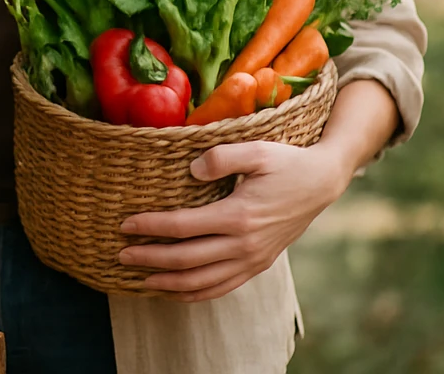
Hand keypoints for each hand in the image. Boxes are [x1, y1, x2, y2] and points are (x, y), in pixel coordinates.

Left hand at [116, 140, 352, 300]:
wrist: (321, 183)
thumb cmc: (285, 162)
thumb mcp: (256, 150)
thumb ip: (221, 157)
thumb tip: (190, 169)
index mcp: (238, 215)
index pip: (182, 227)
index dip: (151, 227)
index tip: (125, 225)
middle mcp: (244, 244)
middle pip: (186, 259)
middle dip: (150, 259)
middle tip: (121, 255)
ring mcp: (252, 259)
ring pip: (202, 282)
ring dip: (168, 283)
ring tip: (140, 279)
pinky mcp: (258, 264)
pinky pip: (222, 287)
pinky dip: (195, 294)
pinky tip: (174, 291)